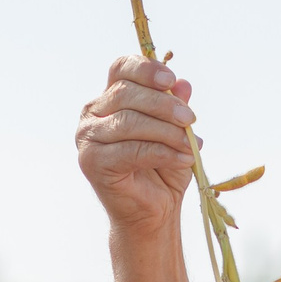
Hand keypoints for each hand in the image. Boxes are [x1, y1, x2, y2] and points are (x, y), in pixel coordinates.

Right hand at [76, 55, 197, 227]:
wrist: (152, 213)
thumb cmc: (163, 170)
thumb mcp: (175, 133)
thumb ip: (175, 107)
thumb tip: (184, 84)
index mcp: (108, 99)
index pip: (120, 69)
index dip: (145, 68)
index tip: (171, 79)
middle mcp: (92, 115)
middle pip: (126, 93)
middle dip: (163, 104)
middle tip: (191, 118)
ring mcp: (88, 138)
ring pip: (130, 122)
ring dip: (166, 131)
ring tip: (192, 144)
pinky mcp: (92, 162)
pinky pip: (132, 150)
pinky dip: (162, 152)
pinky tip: (184, 158)